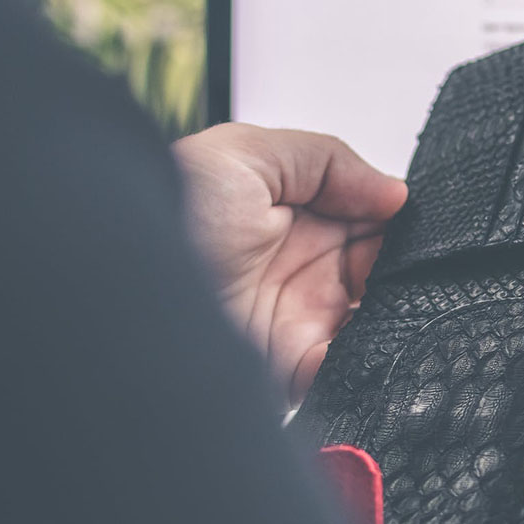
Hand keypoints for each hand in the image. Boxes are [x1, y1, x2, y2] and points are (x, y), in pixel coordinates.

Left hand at [172, 124, 405, 404]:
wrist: (113, 296)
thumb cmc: (166, 216)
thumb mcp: (245, 155)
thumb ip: (328, 161)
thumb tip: (395, 192)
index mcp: (293, 214)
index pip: (369, 216)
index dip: (395, 217)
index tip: (410, 217)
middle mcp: (300, 267)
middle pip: (383, 268)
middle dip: (403, 265)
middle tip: (403, 259)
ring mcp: (301, 319)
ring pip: (377, 317)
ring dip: (394, 308)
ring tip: (390, 294)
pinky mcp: (296, 368)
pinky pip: (350, 367)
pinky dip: (371, 354)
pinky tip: (373, 332)